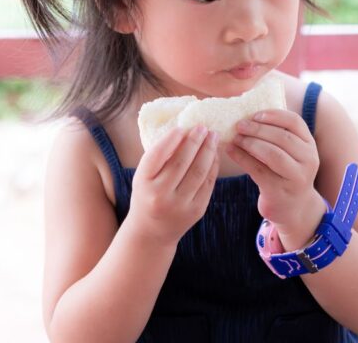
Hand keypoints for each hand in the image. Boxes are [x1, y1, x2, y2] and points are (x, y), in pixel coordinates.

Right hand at [127, 125, 219, 245]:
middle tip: (203, 127)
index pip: (157, 156)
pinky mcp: (196, 210)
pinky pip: (208, 183)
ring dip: (208, 151)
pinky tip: (214, 154)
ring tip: (212, 136)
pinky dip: (213, 166)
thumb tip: (183, 131)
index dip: (171, 140)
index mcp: (143, 183)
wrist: (152, 232)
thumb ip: (158, 158)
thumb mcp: (144, 177)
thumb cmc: (147, 195)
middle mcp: (160, 195)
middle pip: (181, 162)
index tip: (182, 127)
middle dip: (195, 142)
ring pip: (198, 172)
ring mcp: (179, 205)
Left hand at [227, 110, 326, 248]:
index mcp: (310, 146)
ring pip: (272, 154)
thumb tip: (249, 114)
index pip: (295, 122)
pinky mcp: (280, 191)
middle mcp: (308, 161)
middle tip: (239, 125)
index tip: (256, 114)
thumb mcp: (291, 154)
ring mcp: (296, 177)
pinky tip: (231, 151)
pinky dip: (242, 158)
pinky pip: (258, 170)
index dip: (274, 115)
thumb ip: (279, 136)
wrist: (293, 208)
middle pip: (282, 137)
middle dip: (258, 129)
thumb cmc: (286, 174)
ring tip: (235, 138)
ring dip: (250, 143)